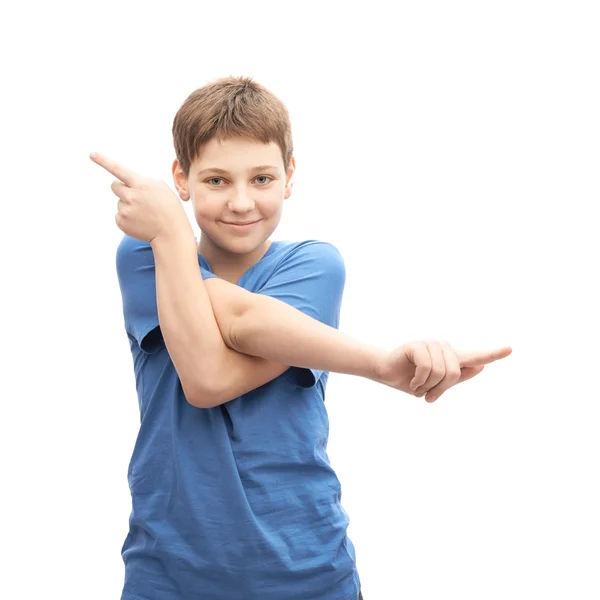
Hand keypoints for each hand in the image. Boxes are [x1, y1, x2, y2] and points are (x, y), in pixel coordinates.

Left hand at [90, 152, 190, 242]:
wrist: (171, 234)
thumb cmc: (169, 209)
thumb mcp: (161, 188)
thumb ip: (144, 182)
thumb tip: (129, 182)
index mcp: (141, 184)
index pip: (119, 169)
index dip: (104, 161)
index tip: (92, 154)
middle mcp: (131, 196)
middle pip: (115, 186)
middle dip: (123, 189)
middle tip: (137, 198)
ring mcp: (125, 210)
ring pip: (119, 202)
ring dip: (128, 206)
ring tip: (144, 214)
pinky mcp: (121, 222)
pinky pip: (119, 215)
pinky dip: (127, 218)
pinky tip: (140, 222)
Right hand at [375, 340, 511, 402]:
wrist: (386, 373)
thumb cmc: (411, 380)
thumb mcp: (435, 384)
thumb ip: (456, 377)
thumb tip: (481, 366)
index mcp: (450, 358)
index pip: (475, 356)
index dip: (493, 354)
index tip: (510, 349)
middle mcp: (443, 348)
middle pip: (454, 372)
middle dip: (440, 389)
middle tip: (427, 395)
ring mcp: (430, 344)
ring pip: (440, 371)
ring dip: (427, 386)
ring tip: (417, 386)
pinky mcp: (417, 344)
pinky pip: (427, 366)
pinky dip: (419, 380)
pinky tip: (412, 381)